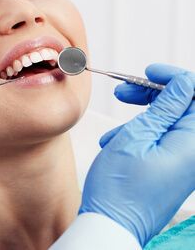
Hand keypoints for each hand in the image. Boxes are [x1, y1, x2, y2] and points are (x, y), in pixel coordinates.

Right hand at [79, 64, 194, 246]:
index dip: (172, 78)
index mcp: (192, 142)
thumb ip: (163, 108)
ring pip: (169, 123)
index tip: (149, 73)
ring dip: (141, 116)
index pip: (194, 94)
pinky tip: (117, 141)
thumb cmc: (119, 188)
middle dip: (153, 95)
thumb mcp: (135, 137)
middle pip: (183, 107)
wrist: (112, 225)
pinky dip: (140, 135)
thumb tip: (182, 84)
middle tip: (125, 92)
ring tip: (115, 125)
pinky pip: (163, 141)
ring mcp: (186, 163)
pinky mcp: (174, 171)